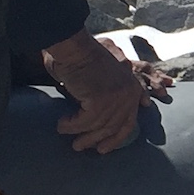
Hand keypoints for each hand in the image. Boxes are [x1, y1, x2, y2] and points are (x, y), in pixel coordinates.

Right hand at [42, 31, 154, 153]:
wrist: (73, 44)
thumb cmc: (82, 52)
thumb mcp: (104, 68)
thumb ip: (111, 84)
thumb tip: (102, 102)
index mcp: (131, 84)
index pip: (130, 117)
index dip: (119, 134)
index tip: (108, 145)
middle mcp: (128, 92)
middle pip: (118, 126)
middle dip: (104, 141)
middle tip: (92, 150)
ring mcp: (116, 98)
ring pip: (100, 127)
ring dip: (84, 137)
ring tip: (74, 144)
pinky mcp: (100, 102)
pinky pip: (84, 122)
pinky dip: (71, 126)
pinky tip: (62, 126)